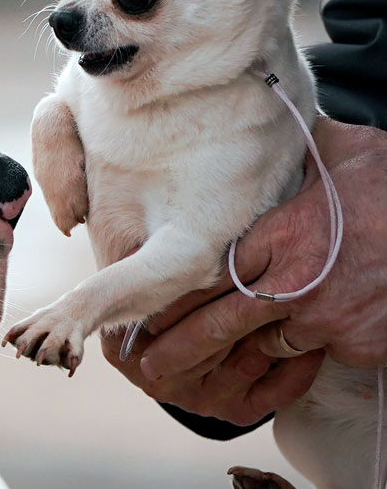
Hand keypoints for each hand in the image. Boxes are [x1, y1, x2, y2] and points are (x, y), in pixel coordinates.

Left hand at [102, 118, 386, 423]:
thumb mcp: (346, 152)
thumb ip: (300, 149)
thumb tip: (276, 124)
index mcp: (282, 232)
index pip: (208, 272)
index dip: (174, 295)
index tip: (145, 308)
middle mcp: (294, 280)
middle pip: (217, 323)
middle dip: (177, 347)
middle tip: (145, 364)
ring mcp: (324, 319)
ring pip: (259, 346)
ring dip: (227, 360)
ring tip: (187, 376)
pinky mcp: (354, 344)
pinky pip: (308, 356)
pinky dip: (290, 356)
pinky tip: (256, 366)